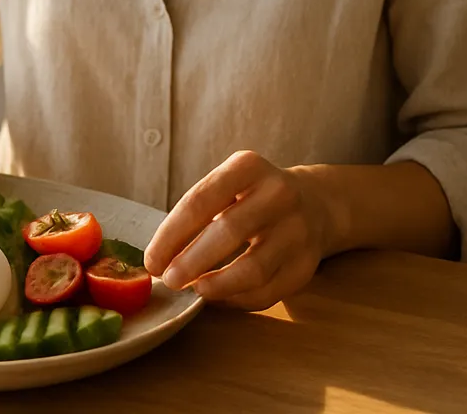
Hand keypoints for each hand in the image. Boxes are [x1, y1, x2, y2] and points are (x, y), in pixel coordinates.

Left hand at [144, 151, 332, 310]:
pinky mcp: (307, 263)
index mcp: (248, 167)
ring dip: (217, 286)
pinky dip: (238, 299)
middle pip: (228, 231)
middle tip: (169, 280)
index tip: (152, 260)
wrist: (314, 203)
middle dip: (191, 261)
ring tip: (195, 291)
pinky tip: (220, 297)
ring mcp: (298, 229)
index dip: (170, 235)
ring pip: (253, 268)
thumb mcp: (226, 187)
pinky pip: (268, 291)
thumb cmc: (251, 198)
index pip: (200, 201)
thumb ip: (195, 215)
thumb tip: (159, 259)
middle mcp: (278, 193)